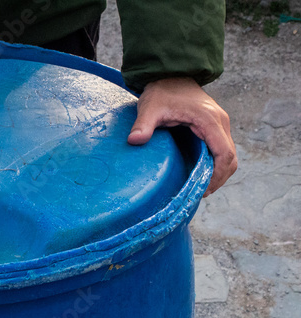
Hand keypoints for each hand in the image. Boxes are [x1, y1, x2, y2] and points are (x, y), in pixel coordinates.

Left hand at [127, 77, 236, 196]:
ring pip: (228, 155)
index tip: (204, 190)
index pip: (224, 154)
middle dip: (219, 178)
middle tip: (201, 194)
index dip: (217, 175)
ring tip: (201, 188)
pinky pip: (221, 150)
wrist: (171, 75)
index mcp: (209, 120)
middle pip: (231, 158)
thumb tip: (134, 141)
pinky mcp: (214, 127)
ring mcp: (219, 124)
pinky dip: (216, 164)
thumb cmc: (162, 91)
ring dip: (219, 173)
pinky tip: (200, 174)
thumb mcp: (150, 107)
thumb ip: (143, 124)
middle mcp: (220, 123)